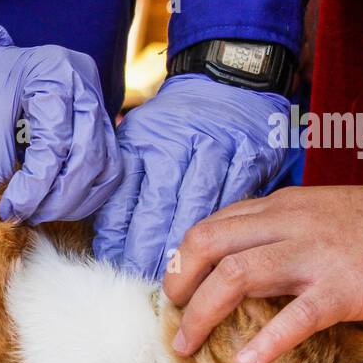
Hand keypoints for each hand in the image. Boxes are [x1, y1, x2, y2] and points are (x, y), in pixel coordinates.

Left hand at [0, 23, 120, 222]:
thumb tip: (13, 214)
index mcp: (55, 73)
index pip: (57, 144)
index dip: (35, 187)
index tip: (11, 210)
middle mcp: (84, 84)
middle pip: (90, 156)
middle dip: (58, 198)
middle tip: (27, 216)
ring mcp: (95, 102)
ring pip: (105, 167)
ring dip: (75, 199)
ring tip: (40, 213)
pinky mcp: (96, 122)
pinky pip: (104, 166)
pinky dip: (83, 191)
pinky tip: (55, 204)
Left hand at [93, 74, 289, 278]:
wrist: (230, 79)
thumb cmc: (178, 119)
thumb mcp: (141, 136)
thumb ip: (126, 183)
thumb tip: (110, 240)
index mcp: (147, 138)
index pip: (127, 193)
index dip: (121, 233)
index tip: (118, 263)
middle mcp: (181, 140)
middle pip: (161, 204)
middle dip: (151, 249)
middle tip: (147, 283)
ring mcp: (220, 146)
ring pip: (199, 207)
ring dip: (187, 251)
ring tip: (179, 283)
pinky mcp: (253, 155)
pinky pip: (236, 199)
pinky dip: (227, 232)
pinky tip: (219, 258)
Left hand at [164, 184, 362, 362]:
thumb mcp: (325, 215)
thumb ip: (285, 232)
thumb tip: (246, 263)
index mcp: (284, 207)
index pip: (213, 226)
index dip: (184, 259)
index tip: (176, 289)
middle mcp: (290, 224)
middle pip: (208, 244)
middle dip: (178, 283)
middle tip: (172, 316)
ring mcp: (316, 255)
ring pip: (236, 275)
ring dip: (202, 314)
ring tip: (187, 345)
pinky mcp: (346, 287)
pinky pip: (295, 316)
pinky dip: (263, 341)